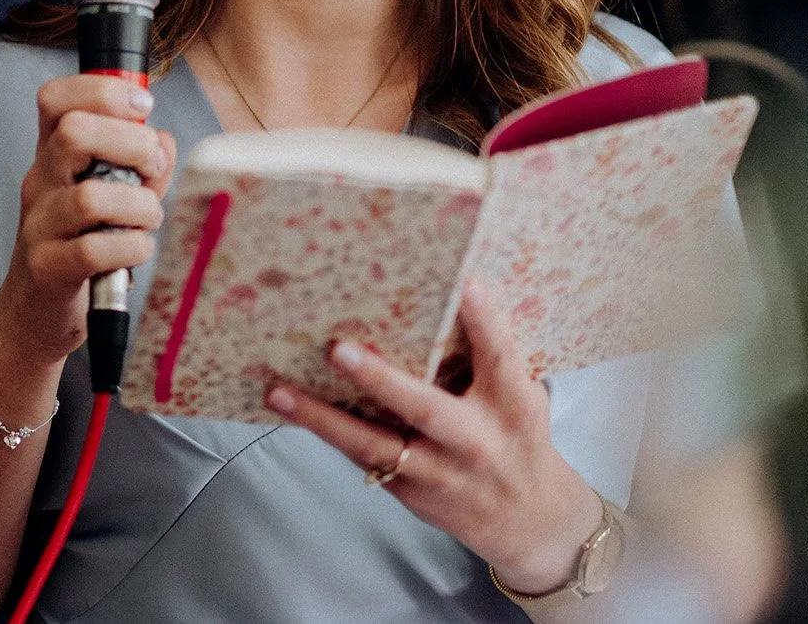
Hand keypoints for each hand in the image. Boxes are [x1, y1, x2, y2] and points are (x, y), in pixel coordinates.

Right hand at [0, 74, 176, 367]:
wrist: (37, 314)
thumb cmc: (78, 249)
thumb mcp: (112, 198)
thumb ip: (141, 167)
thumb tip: (164, 139)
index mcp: (53, 156)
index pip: (56, 98)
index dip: (103, 89)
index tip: (141, 106)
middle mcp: (41, 183)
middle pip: (73, 132)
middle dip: (131, 143)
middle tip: (150, 170)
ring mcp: (39, 225)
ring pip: (90, 196)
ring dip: (139, 206)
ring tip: (148, 220)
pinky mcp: (48, 268)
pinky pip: (94, 249)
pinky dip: (131, 247)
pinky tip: (136, 250)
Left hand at [264, 277, 603, 594]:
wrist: (528, 520)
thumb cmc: (516, 436)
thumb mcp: (521, 397)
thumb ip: (491, 359)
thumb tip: (448, 293)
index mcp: (512, 406)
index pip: (501, 359)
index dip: (486, 323)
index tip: (467, 285)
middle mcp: (474, 441)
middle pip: (424, 409)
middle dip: (380, 380)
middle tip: (338, 350)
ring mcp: (438, 471)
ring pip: (374, 444)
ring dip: (322, 418)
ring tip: (279, 391)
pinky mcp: (409, 491)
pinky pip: (364, 457)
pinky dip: (328, 431)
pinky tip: (292, 408)